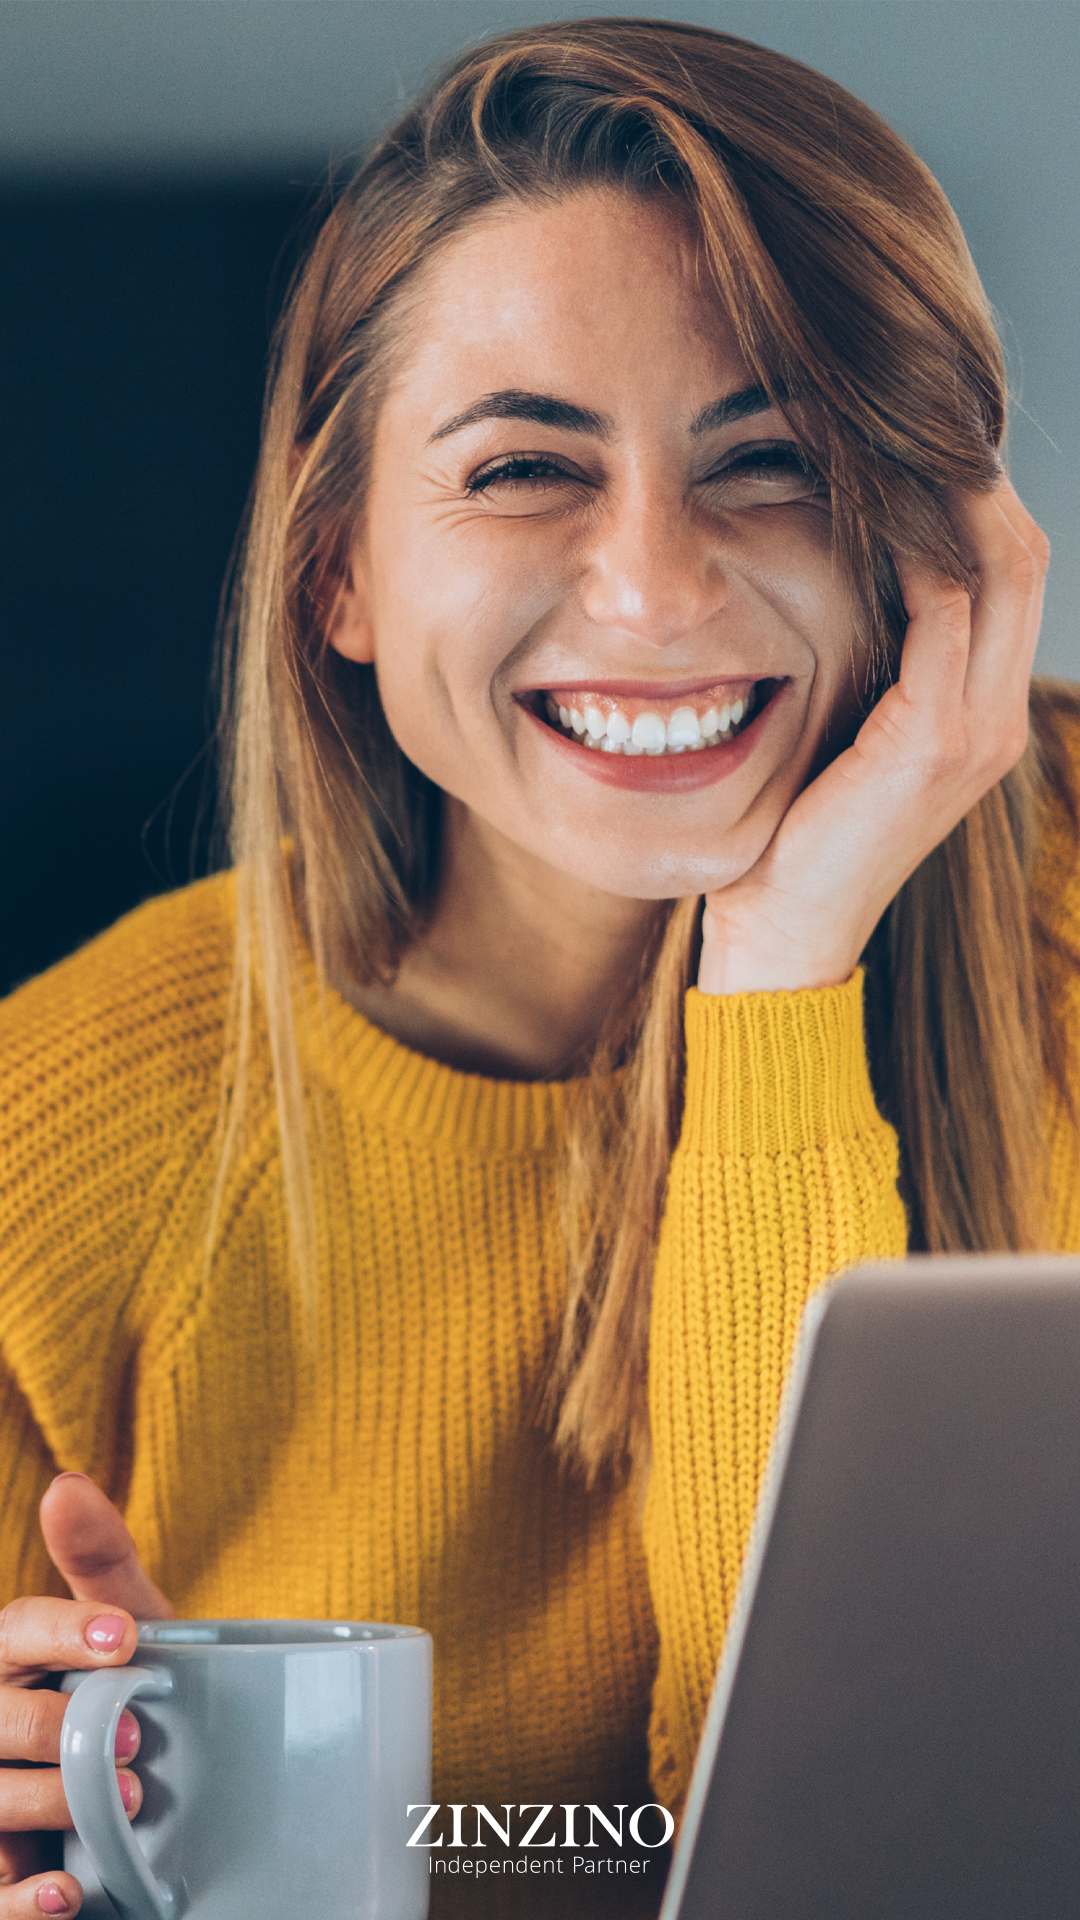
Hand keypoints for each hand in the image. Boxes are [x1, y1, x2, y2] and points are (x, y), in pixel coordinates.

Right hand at [0, 1475, 173, 1916]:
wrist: (158, 1784)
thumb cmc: (129, 1689)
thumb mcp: (126, 1623)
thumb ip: (100, 1559)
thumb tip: (65, 1484)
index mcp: (10, 1656)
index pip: (12, 1632)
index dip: (62, 1633)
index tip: (126, 1638)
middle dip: (59, 1728)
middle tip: (138, 1739)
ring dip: (48, 1805)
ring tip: (125, 1803)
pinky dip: (21, 1903)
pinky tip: (67, 1896)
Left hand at [698, 481, 1049, 994]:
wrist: (785, 930)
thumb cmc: (794, 835)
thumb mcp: (842, 739)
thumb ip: (864, 672)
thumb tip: (830, 577)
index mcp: (982, 716)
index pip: (1009, 574)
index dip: (973, 499)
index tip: (914, 441)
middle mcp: (997, 718)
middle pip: (1022, 556)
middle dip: (973, 479)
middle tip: (911, 417)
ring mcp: (976, 731)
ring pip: (1000, 570)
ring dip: (950, 497)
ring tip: (897, 439)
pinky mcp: (933, 742)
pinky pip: (943, 614)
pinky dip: (916, 553)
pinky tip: (871, 512)